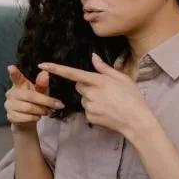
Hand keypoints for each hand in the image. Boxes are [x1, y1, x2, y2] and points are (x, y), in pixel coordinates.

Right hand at [4, 65, 64, 128]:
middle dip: (45, 101)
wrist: (27, 120)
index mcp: (19, 84)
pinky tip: (37, 116)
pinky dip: (34, 117)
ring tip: (46, 111)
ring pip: (29, 108)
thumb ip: (42, 84)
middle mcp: (12, 93)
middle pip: (29, 96)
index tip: (11, 67)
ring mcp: (9, 105)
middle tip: (55, 105)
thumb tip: (45, 72)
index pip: (16, 77)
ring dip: (41, 110)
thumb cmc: (35, 102)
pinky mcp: (10, 116)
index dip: (14, 73)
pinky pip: (25, 117)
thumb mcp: (41, 92)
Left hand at [38, 53, 155, 140]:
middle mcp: (91, 93)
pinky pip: (88, 110)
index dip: (56, 69)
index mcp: (98, 81)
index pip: (72, 73)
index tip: (42, 65)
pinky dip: (94, 110)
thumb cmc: (133, 98)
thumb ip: (105, 68)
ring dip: (91, 98)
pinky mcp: (90, 117)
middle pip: (79, 86)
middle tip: (104, 90)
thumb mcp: (123, 78)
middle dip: (87, 86)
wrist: (136, 121)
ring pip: (84, 99)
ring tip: (108, 102)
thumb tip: (93, 57)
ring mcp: (89, 106)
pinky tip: (107, 111)